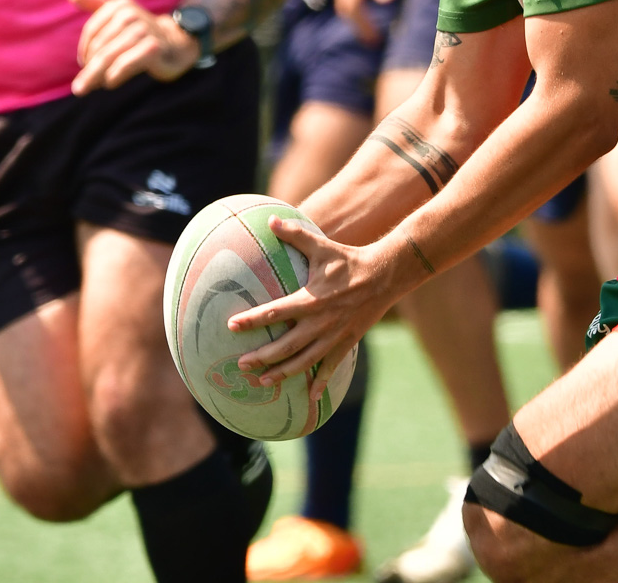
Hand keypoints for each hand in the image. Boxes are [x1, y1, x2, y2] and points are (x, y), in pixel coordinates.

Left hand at [68, 0, 198, 93]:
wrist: (176, 44)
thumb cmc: (142, 32)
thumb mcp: (121, 14)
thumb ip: (96, 3)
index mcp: (121, 4)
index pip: (92, 31)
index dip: (85, 50)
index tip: (84, 64)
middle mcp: (131, 14)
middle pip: (100, 46)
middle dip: (88, 67)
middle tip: (81, 84)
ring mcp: (143, 30)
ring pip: (109, 57)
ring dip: (95, 75)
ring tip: (88, 87)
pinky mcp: (153, 47)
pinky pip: (125, 64)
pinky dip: (114, 75)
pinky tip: (109, 82)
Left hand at [228, 218, 408, 399]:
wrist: (385, 275)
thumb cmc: (349, 260)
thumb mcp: (321, 246)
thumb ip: (295, 234)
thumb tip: (270, 220)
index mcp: (310, 299)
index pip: (274, 313)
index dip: (251, 320)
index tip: (231, 326)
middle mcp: (319, 322)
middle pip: (284, 346)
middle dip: (261, 358)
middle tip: (241, 365)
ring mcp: (333, 336)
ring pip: (303, 361)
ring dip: (282, 373)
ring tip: (263, 382)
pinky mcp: (346, 342)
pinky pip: (330, 367)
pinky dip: (319, 383)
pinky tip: (309, 397)